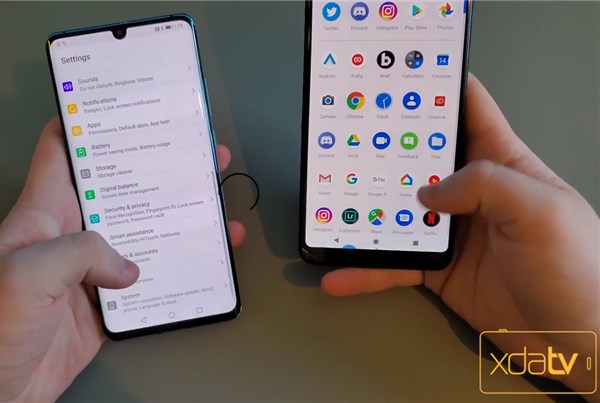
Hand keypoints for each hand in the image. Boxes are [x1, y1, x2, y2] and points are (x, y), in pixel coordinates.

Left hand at [0, 118, 245, 401]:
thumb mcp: (27, 275)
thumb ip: (82, 252)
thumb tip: (129, 265)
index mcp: (42, 214)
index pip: (60, 151)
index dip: (86, 120)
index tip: (124, 102)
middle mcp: (70, 234)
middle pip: (119, 186)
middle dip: (155, 163)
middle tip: (195, 147)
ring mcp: (90, 269)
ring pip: (141, 229)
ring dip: (176, 212)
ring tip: (213, 195)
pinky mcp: (107, 302)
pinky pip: (149, 276)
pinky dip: (178, 264)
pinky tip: (204, 256)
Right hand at [321, 73, 598, 393]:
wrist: (579, 342)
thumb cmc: (577, 268)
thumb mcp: (540, 211)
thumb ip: (484, 185)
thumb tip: (425, 191)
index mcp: (504, 163)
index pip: (468, 111)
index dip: (436, 89)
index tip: (395, 76)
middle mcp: (474, 193)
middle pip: (419, 161)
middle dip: (382, 148)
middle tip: (343, 139)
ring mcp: (453, 232)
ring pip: (398, 212)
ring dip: (365, 211)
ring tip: (329, 207)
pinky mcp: (439, 270)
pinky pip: (394, 264)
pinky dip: (366, 270)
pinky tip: (340, 274)